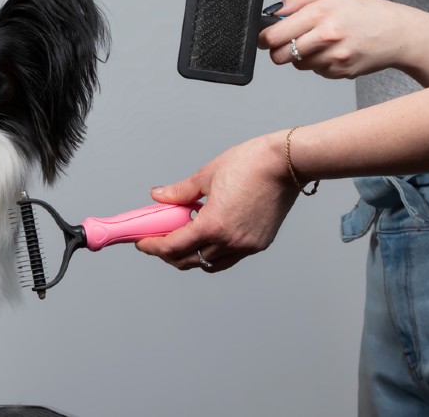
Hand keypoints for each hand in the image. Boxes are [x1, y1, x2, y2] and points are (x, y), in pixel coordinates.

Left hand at [136, 132, 299, 271]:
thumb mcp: (206, 175)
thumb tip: (158, 196)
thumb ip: (180, 192)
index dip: (153, 246)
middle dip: (167, 254)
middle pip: (189, 260)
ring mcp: (247, 246)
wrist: (287, 163)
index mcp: (214, 225)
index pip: (174, 246)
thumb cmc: (250, 164)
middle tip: (156, 241)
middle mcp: (231, 241)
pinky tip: (204, 236)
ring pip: (209, 263)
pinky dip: (211, 252)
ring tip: (179, 239)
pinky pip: (228, 258)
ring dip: (190, 256)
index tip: (141, 242)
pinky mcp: (259, 244)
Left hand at [259, 0, 428, 85]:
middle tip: (286, 42)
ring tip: (319, 42)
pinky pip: (315, 70)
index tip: (264, 37)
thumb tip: (273, 11)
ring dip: (300, 55)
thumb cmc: (364, 10)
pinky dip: (318, 62)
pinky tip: (333, 50)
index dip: (263, 38)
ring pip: (297, 64)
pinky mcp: (340, 72)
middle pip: (280, 55)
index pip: (275, 34)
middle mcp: (327, 36)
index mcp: (321, 12)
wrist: (397, 32)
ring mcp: (334, 57)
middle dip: (278, 50)